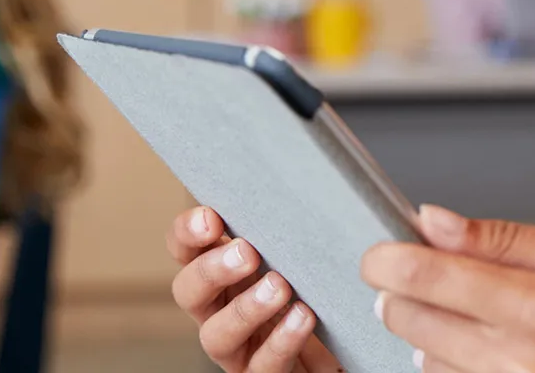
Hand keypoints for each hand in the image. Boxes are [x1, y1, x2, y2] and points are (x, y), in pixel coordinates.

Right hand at [167, 206, 342, 372]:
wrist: (348, 348)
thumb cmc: (321, 291)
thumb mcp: (304, 253)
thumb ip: (293, 228)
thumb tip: (308, 180)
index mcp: (223, 274)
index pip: (185, 250)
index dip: (187, 234)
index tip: (210, 218)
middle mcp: (220, 311)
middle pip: (188, 291)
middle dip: (211, 269)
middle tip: (246, 252)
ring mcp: (239, 348)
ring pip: (216, 335)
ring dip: (245, 309)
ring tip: (278, 287)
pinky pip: (262, 366)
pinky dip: (281, 341)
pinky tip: (302, 317)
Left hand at [361, 205, 534, 372]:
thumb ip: (508, 237)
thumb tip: (433, 220)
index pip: (432, 277)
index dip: (389, 260)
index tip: (376, 254)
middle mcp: (521, 362)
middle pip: (412, 320)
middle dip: (400, 294)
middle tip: (417, 277)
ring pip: (424, 357)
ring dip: (429, 331)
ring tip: (476, 317)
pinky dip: (450, 363)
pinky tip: (485, 349)